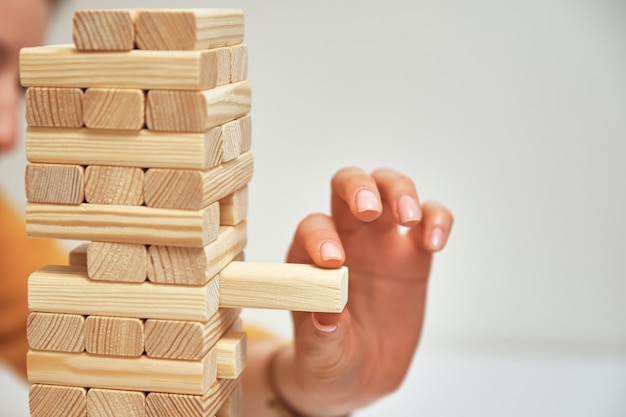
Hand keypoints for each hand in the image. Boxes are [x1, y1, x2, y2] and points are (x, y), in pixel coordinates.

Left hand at [274, 167, 453, 415]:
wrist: (359, 377)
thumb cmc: (330, 360)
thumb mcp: (321, 356)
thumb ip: (323, 337)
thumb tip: (329, 315)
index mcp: (310, 258)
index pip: (314, 227)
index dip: (322, 236)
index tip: (333, 262)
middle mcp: (344, 239)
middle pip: (348, 186)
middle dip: (359, 187)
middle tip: (371, 210)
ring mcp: (381, 243)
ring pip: (389, 189)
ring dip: (399, 191)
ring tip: (410, 218)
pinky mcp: (414, 256)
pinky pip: (428, 220)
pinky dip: (436, 219)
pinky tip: (435, 241)